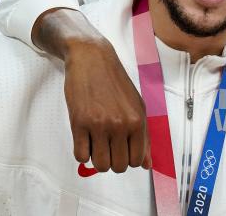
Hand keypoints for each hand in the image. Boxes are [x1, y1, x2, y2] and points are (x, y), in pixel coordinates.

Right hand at [65, 38, 150, 172]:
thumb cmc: (114, 83)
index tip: (122, 150)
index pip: (137, 160)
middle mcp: (120, 124)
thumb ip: (143, 136)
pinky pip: (81, 156)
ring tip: (97, 144)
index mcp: (137, 120)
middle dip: (113, 161)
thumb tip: (147, 165)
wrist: (92, 59)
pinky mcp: (79, 123)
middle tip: (108, 147)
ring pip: (100, 165)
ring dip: (97, 160)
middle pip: (118, 166)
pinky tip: (85, 140)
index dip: (128, 159)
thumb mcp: (136, 106)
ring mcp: (99, 124)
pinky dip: (83, 154)